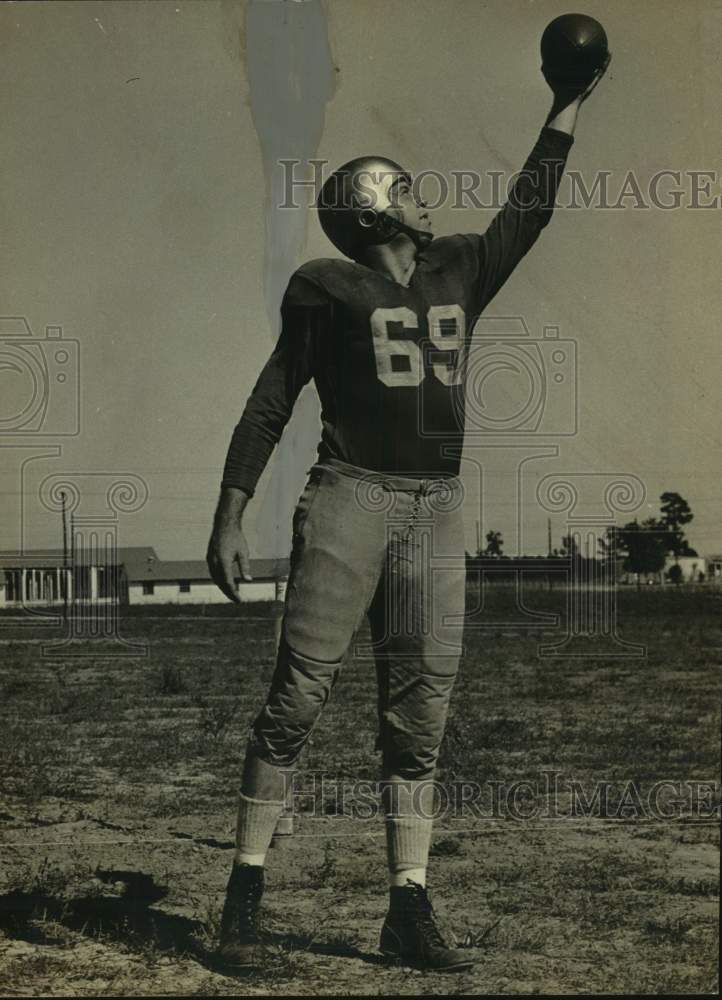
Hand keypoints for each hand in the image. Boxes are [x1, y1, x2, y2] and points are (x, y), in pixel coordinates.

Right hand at [206, 488, 251, 602]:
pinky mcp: (209, 557)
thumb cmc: (236, 537)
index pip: (228, 582)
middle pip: (220, 583)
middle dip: (228, 592)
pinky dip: (219, 579)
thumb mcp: (243, 552)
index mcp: (223, 561)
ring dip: (223, 587)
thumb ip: (245, 567)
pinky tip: (225, 582)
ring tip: (232, 593)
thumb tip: (248, 580)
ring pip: (215, 578)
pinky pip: (213, 573)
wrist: (224, 524)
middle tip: (237, 599)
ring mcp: (210, 560)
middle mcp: (214, 562)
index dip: (233, 593)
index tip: (239, 600)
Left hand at [543, 50, 611, 108]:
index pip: (578, 65)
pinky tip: (608, 54)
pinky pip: (601, 71)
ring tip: (607, 48)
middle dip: (593, 57)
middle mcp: (582, 77)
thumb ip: (547, 71)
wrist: (565, 101)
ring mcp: (588, 79)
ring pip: (598, 68)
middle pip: (589, 65)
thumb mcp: (552, 79)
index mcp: (574, 76)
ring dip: (603, 59)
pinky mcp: (593, 81)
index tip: (583, 47)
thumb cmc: (558, 92)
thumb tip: (542, 63)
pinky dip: (606, 63)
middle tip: (597, 46)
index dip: (581, 58)